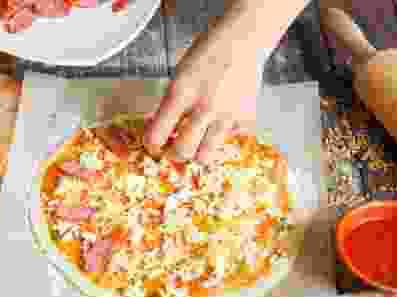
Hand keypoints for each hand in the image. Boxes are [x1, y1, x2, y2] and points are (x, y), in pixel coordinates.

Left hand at [144, 27, 266, 163]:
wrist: (243, 40)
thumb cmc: (207, 54)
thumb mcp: (180, 74)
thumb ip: (169, 103)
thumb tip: (157, 130)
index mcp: (181, 92)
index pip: (157, 135)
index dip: (151, 144)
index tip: (153, 144)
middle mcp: (205, 107)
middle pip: (182, 152)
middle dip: (173, 154)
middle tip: (173, 148)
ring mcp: (227, 115)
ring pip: (205, 156)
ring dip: (197, 152)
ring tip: (196, 141)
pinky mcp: (245, 118)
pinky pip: (228, 140)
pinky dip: (222, 135)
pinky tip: (220, 120)